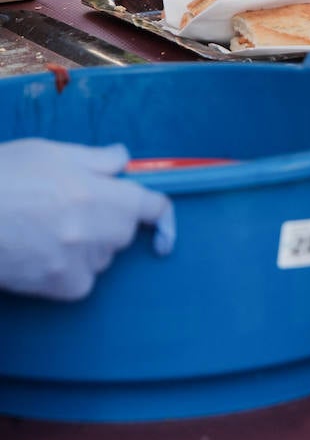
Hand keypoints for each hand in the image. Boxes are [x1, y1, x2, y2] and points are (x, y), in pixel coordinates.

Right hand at [0, 139, 175, 300]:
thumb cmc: (5, 175)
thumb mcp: (52, 152)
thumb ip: (97, 159)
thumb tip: (123, 160)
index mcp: (100, 193)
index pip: (152, 206)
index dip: (161, 213)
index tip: (163, 226)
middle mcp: (96, 231)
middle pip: (125, 231)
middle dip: (111, 219)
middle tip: (74, 205)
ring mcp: (78, 262)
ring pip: (102, 257)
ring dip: (89, 245)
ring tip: (47, 226)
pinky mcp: (58, 287)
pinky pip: (81, 281)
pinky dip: (70, 270)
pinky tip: (42, 252)